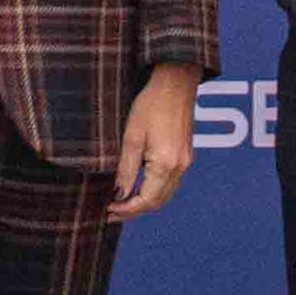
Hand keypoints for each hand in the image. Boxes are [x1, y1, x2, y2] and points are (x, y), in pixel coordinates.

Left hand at [111, 67, 195, 222]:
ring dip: (145, 202)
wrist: (175, 83)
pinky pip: (171, 182)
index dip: (127, 210)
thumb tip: (120, 194)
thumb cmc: (151, 104)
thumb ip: (126, 169)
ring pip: (166, 194)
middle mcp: (180, 167)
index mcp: (166, 164)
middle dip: (135, 210)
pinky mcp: (186, 155)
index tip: (108, 210)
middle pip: (158, 202)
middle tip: (112, 212)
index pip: (146, 201)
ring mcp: (186, 161)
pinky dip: (155, 190)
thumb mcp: (131, 137)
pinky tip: (139, 186)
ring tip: (122, 202)